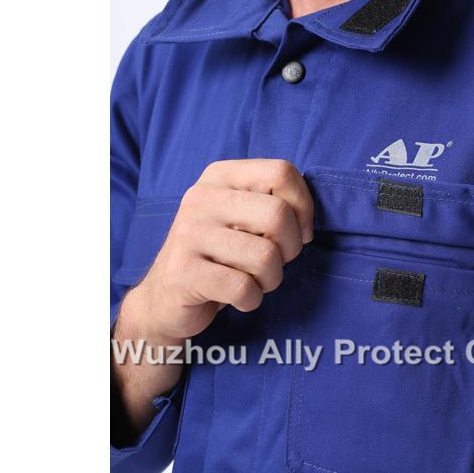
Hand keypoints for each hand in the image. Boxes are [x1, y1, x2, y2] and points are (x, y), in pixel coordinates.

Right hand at [121, 158, 313, 344]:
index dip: (304, 209)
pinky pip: (244, 288)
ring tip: (251, 280)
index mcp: (220, 176)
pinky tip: (236, 297)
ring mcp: (188, 234)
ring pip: (265, 256)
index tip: (298, 233)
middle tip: (273, 262)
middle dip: (290, 249)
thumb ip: (275, 207)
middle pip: (278, 214)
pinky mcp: (183, 272)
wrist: (166, 297)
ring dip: (270, 280)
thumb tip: (306, 225)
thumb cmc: (221, 257)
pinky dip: (251, 300)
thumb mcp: (245, 220)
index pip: (282, 172)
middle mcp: (200, 198)